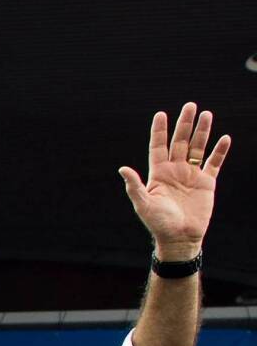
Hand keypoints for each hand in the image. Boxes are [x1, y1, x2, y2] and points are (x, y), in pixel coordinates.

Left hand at [119, 103, 229, 258]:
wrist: (179, 238)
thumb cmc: (158, 224)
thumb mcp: (144, 204)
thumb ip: (134, 186)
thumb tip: (122, 169)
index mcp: (158, 174)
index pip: (158, 147)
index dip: (159, 131)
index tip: (161, 114)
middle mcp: (175, 171)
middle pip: (180, 142)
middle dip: (184, 124)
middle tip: (190, 106)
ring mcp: (191, 175)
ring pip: (197, 148)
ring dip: (202, 132)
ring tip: (206, 114)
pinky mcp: (207, 183)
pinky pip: (214, 163)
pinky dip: (219, 151)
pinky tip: (224, 138)